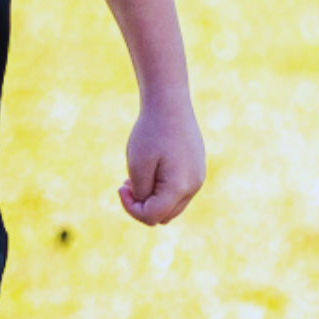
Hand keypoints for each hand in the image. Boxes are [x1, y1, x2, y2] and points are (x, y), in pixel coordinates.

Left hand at [119, 95, 205, 225]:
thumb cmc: (150, 132)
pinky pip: (178, 192)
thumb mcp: (138, 164)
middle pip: (164, 216)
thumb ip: (141, 192)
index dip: (131, 208)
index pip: (152, 216)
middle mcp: (194, 186)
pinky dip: (162, 189)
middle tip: (127, 183)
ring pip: (172, 206)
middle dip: (142, 205)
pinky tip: (150, 170)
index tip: (120, 186)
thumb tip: (146, 207)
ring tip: (136, 177)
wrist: (169, 103)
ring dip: (152, 198)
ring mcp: (198, 178)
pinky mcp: (197, 170)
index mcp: (180, 187)